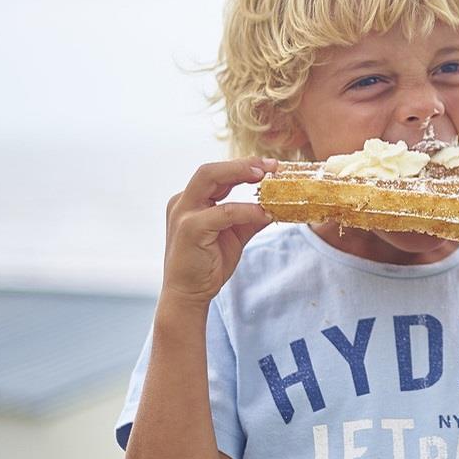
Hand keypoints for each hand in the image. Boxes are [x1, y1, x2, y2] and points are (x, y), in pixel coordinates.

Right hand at [161, 157, 279, 308]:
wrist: (188, 294)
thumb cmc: (207, 265)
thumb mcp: (233, 235)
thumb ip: (249, 218)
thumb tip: (275, 205)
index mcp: (191, 201)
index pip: (217, 175)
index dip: (244, 167)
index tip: (270, 166)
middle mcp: (183, 202)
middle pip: (210, 169)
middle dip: (242, 164)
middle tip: (272, 166)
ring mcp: (184, 214)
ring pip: (210, 178)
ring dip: (241, 174)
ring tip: (268, 178)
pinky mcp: (190, 229)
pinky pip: (224, 212)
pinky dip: (247, 210)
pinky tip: (265, 214)